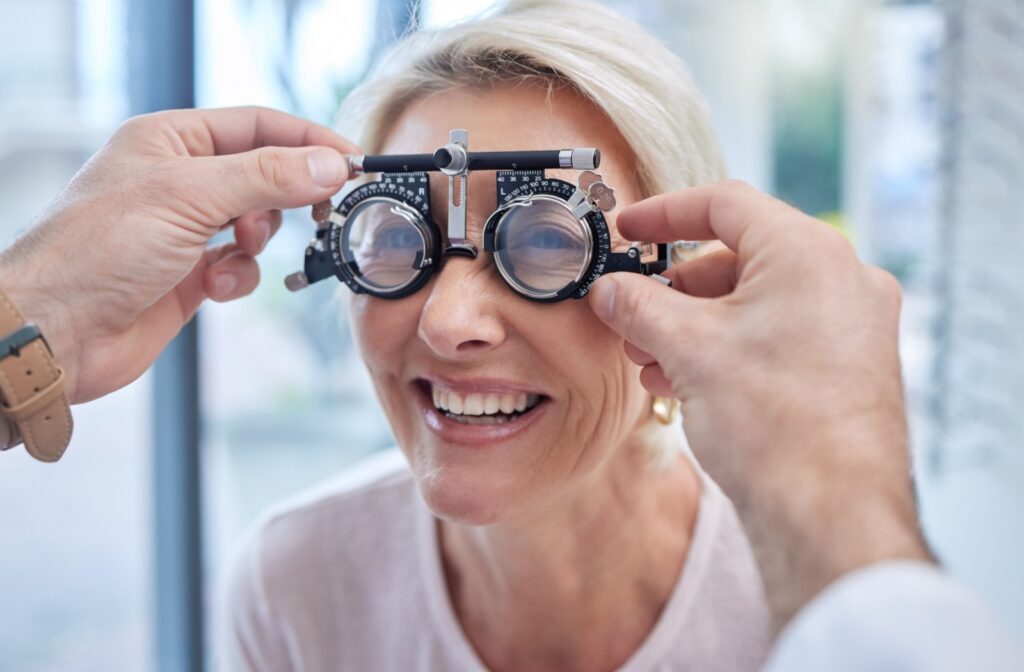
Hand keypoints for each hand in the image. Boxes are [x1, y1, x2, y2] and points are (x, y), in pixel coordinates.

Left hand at [0, 107, 356, 403]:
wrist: (58, 331)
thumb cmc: (99, 250)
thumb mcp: (190, 195)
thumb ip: (267, 177)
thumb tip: (329, 165)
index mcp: (171, 140)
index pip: (258, 125)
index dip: (307, 141)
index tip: (351, 161)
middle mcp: (180, 179)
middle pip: (263, 173)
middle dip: (286, 196)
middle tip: (320, 211)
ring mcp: (186, 229)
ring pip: (257, 224)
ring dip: (257, 240)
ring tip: (238, 251)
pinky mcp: (190, 274)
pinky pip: (240, 266)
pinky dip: (238, 276)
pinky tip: (213, 286)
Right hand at [589, 180, 932, 630]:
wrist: (832, 515)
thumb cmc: (773, 423)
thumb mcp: (686, 349)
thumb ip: (637, 306)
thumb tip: (607, 290)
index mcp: (808, 252)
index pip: (725, 204)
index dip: (663, 214)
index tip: (627, 229)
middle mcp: (842, 278)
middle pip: (738, 258)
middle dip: (674, 288)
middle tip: (630, 313)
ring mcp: (852, 325)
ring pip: (756, 302)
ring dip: (694, 324)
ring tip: (649, 359)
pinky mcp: (848, 366)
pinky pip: (778, 335)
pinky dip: (728, 347)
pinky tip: (684, 382)